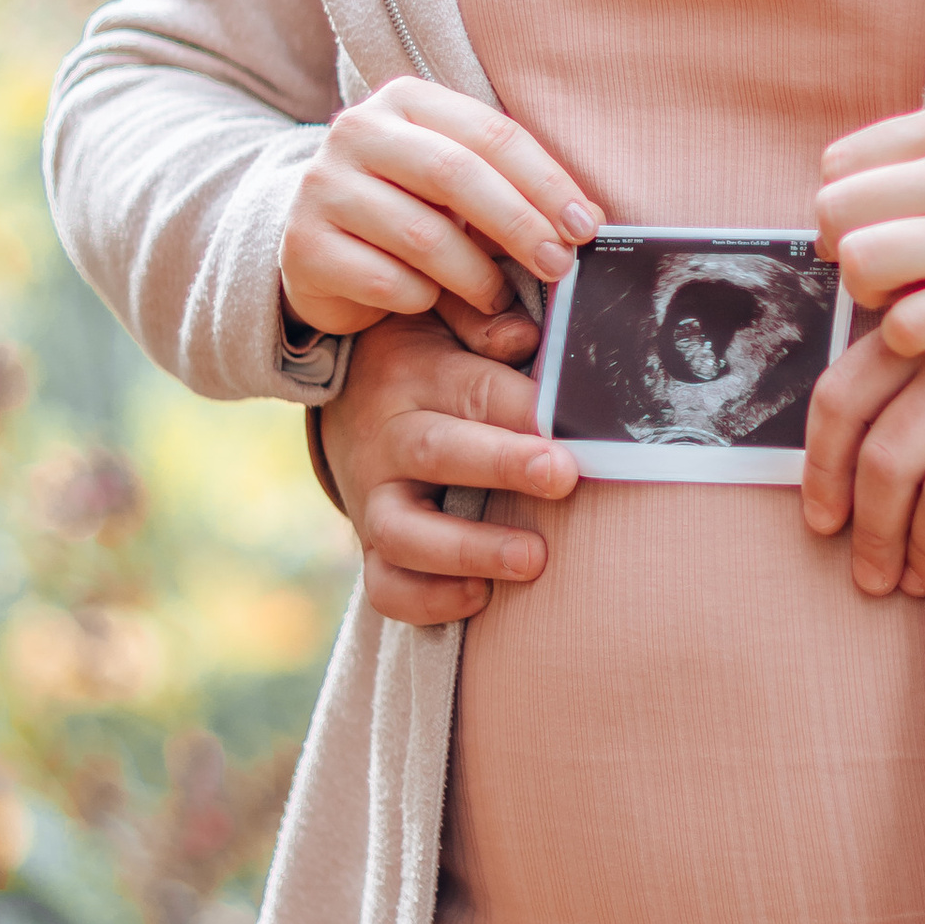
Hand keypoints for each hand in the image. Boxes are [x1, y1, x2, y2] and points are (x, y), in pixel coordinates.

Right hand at [280, 78, 603, 339]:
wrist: (319, 244)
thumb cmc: (411, 209)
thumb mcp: (459, 187)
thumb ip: (514, 195)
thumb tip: (586, 222)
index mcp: (406, 100)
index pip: (490, 133)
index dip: (546, 181)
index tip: (585, 226)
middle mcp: (356, 131)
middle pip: (456, 174)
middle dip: (518, 223)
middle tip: (559, 265)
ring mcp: (323, 187)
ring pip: (422, 235)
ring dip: (476, 275)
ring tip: (496, 296)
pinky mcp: (303, 247)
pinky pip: (386, 281)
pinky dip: (423, 299)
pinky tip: (429, 300)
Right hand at [320, 310, 579, 626]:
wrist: (349, 404)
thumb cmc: (432, 363)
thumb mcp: (447, 322)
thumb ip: (486, 323)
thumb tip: (526, 337)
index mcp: (417, 374)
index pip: (475, 388)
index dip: (526, 407)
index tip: (574, 423)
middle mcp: (389, 437)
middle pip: (437, 451)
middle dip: (502, 465)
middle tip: (560, 476)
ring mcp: (374, 498)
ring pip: (405, 531)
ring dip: (469, 548)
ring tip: (533, 558)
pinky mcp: (371, 546)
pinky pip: (385, 586)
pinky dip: (427, 601)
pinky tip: (480, 598)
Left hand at [813, 104, 924, 357]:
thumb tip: (855, 199)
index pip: (840, 164)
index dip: (843, 206)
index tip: (870, 230)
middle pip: (836, 211)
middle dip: (843, 249)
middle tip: (878, 271)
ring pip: (862, 264)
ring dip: (868, 293)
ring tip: (904, 300)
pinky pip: (907, 325)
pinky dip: (907, 337)